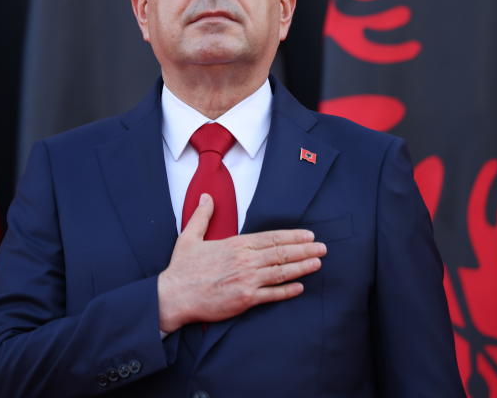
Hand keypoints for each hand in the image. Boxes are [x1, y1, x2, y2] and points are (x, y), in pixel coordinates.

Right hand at [157, 193, 326, 333]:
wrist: (174, 296)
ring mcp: (246, 280)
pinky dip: (287, 290)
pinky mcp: (245, 299)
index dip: (292, 236)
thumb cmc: (182, 269)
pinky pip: (272, 294)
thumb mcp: (190, 236)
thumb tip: (207, 197)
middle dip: (304, 250)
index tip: (308, 235)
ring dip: (302, 267)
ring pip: (281, 272)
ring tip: (318, 263)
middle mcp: (245, 261)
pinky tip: (300, 287)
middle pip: (281, 253)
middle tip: (322, 248)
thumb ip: (202, 216)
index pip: (271, 238)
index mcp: (235, 244)